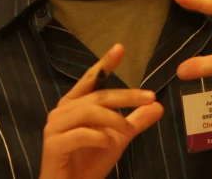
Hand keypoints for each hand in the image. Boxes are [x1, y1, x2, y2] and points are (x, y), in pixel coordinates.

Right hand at [39, 44, 163, 178]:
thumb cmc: (88, 163)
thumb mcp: (117, 139)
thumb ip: (134, 122)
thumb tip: (158, 106)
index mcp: (74, 105)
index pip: (91, 79)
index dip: (104, 63)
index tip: (120, 48)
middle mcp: (61, 111)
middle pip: (97, 95)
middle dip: (126, 96)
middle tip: (150, 97)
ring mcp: (54, 127)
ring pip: (88, 111)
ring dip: (113, 119)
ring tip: (128, 131)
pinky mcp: (53, 145)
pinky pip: (79, 133)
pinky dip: (98, 136)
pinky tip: (109, 143)